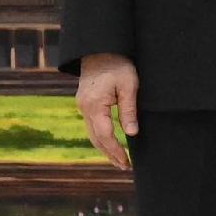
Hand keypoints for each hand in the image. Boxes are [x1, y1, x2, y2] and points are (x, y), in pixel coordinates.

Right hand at [76, 52, 140, 169]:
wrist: (100, 48)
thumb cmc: (117, 64)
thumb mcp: (129, 85)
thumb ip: (129, 110)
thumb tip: (132, 133)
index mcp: (94, 104)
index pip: (105, 135)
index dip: (116, 150)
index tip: (127, 161)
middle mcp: (85, 107)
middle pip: (96, 138)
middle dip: (110, 154)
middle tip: (125, 166)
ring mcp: (82, 105)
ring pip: (92, 134)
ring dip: (105, 148)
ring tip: (118, 160)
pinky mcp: (85, 102)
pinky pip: (92, 125)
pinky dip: (101, 137)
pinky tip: (110, 143)